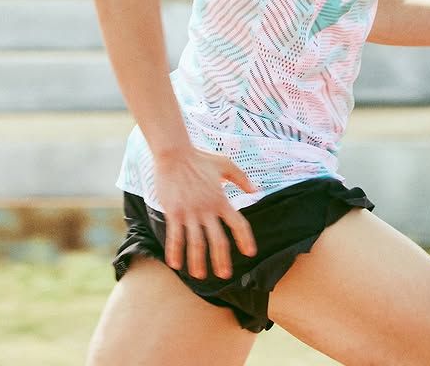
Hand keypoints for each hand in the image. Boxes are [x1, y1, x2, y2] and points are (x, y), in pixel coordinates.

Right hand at [154, 146, 257, 279]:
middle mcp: (207, 209)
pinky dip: (176, 251)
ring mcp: (190, 211)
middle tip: (224, 275)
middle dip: (221, 260)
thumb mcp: (225, 165)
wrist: (175, 154)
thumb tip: (256, 191)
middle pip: (217, 240)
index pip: (238, 223)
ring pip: (196, 242)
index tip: (249, 253)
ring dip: (198, 261)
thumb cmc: (200, 158)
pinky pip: (175, 236)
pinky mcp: (174, 212)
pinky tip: (176, 264)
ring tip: (200, 275)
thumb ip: (242, 178)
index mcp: (221, 199)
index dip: (245, 239)